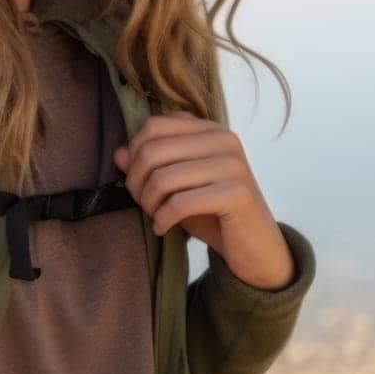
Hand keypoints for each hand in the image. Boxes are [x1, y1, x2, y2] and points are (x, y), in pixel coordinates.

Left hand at [112, 110, 295, 290]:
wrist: (255, 247)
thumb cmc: (212, 212)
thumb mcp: (177, 185)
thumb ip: (149, 165)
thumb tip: (118, 154)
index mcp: (209, 129)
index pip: (154, 126)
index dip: (134, 153)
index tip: (136, 180)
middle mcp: (223, 139)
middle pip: (153, 150)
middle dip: (136, 182)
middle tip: (143, 204)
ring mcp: (232, 164)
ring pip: (163, 177)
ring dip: (148, 203)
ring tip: (154, 217)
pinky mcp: (237, 193)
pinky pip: (180, 203)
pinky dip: (163, 219)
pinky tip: (162, 228)